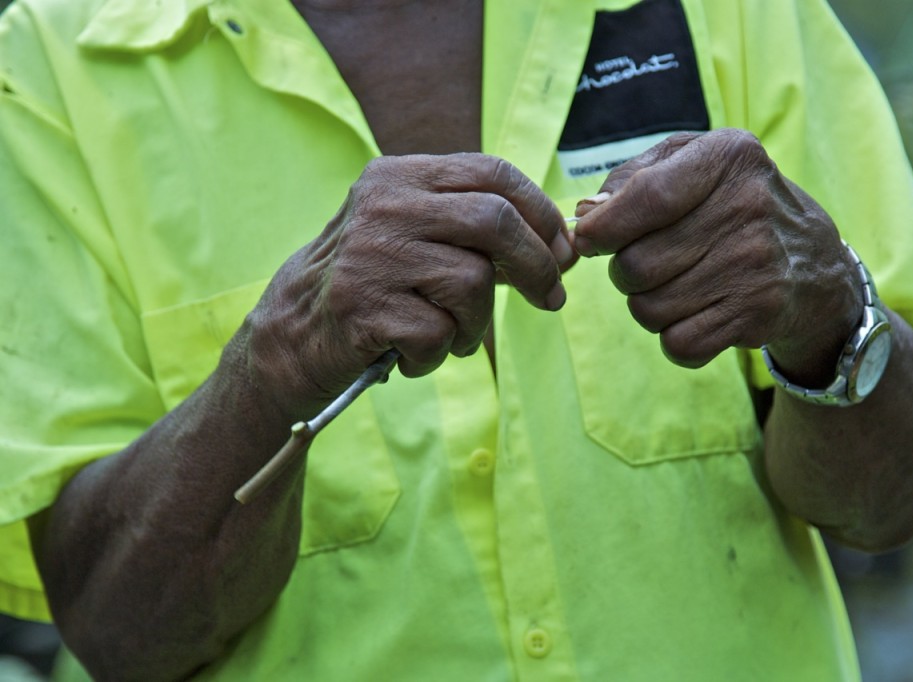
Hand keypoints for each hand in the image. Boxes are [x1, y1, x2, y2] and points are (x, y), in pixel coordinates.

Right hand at [245, 153, 574, 419]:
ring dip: (477, 324)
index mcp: (399, 175)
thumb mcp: (413, 231)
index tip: (564, 250)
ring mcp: (370, 256)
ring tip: (450, 335)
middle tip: (551, 298)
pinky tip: (410, 352)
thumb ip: (473, 225)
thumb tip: (561, 245)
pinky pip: (440, 333)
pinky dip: (438, 353)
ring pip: (473, 283)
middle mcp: (383, 206)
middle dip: (536, 264)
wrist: (294, 333)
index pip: (492, 173)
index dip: (541, 212)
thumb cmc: (374, 283)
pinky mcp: (362, 307)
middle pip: (493, 222)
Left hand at [572, 128, 860, 383]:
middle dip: (625, 273)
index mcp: (728, 155)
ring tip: (679, 288)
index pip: (646, 197)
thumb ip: (631, 180)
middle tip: (650, 265)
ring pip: (649, 309)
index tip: (588, 241)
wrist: (814, 265)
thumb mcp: (691, 167)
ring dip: (649, 307)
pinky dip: (676, 340)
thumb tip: (585, 215)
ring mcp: (757, 262)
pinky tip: (697, 317)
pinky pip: (679, 344)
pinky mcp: (760, 312)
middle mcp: (748, 205)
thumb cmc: (730, 206)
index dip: (603, 228)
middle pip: (635, 265)